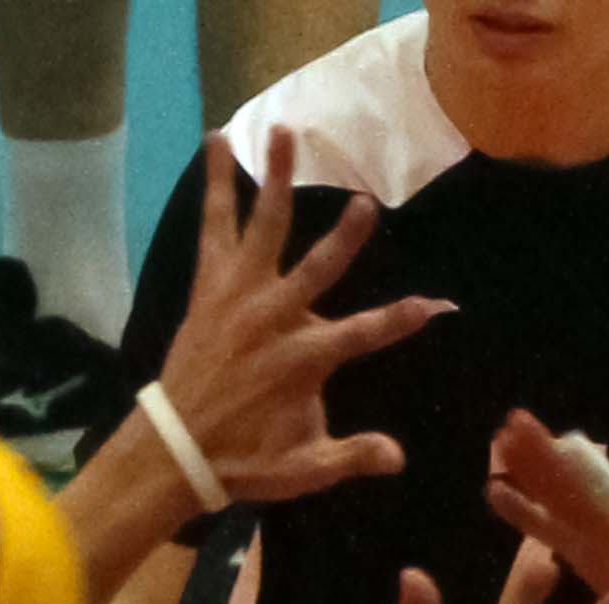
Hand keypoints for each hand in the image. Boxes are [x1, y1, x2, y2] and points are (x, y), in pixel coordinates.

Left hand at [149, 128, 450, 504]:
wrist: (174, 449)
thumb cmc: (244, 460)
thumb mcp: (303, 467)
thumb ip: (351, 456)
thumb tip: (397, 457)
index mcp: (303, 360)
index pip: (364, 334)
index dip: (400, 320)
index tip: (434, 305)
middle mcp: (273, 318)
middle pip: (317, 269)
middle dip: (345, 239)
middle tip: (364, 206)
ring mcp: (239, 295)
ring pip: (265, 227)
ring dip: (278, 179)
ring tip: (285, 132)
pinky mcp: (211, 285)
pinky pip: (215, 226)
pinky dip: (219, 186)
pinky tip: (217, 141)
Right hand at [485, 409, 608, 603]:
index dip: (579, 472)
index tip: (551, 439)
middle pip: (580, 492)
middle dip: (546, 462)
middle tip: (508, 425)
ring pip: (565, 510)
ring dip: (533, 484)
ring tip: (496, 457)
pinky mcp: (603, 566)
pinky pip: (563, 540)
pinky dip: (535, 522)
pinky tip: (505, 502)